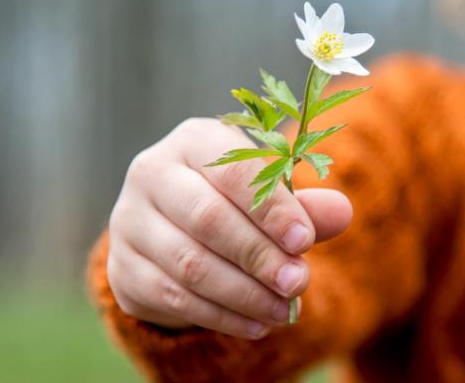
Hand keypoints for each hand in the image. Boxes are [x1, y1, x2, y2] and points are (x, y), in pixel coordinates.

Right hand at [106, 118, 352, 339]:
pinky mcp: (123, 266)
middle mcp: (152, 172)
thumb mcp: (269, 195)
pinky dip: (220, 315)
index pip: (234, 170)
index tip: (304, 241)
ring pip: (189, 263)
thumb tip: (342, 211)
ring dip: (244, 293)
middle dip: (259, 256)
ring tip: (284, 310)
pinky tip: (256, 324)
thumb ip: (303, 206)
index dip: (271, 208)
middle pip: (208, 218)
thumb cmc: (234, 202)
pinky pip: (173, 296)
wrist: (174, 227)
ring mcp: (129, 220)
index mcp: (194, 141)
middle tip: (298, 282)